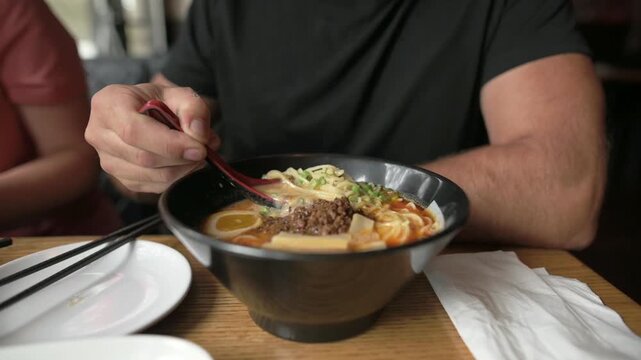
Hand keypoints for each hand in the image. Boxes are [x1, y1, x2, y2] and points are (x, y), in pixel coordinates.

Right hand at [85, 83, 219, 192]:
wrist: (142, 112)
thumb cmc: (157, 101)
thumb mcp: (178, 94)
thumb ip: (193, 108)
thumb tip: (198, 134)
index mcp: (108, 104)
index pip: (134, 131)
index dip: (170, 144)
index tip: (200, 148)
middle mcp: (99, 133)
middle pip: (143, 157)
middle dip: (180, 158)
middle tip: (204, 151)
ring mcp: (106, 159)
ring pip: (148, 175)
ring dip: (181, 170)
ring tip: (196, 156)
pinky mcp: (118, 178)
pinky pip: (150, 186)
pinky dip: (174, 179)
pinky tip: (183, 165)